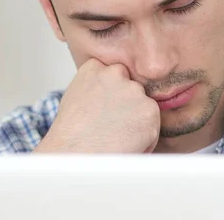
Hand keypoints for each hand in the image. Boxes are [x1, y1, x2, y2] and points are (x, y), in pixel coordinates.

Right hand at [34, 58, 160, 152]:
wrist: (75, 155)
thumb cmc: (71, 135)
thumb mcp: (77, 97)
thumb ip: (97, 87)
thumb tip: (110, 92)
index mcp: (94, 68)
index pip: (114, 72)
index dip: (112, 94)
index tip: (105, 108)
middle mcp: (115, 73)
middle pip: (131, 87)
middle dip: (127, 105)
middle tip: (111, 126)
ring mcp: (134, 91)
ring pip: (144, 106)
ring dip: (136, 121)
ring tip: (115, 137)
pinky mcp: (149, 111)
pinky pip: (153, 127)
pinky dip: (145, 138)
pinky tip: (125, 144)